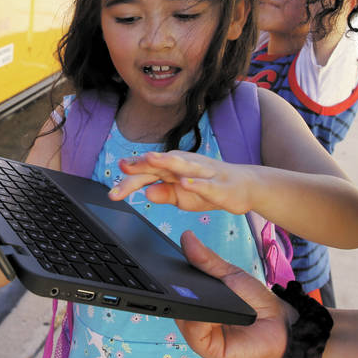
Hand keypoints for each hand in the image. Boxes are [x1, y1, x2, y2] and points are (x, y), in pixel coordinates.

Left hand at [108, 150, 254, 213]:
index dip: (130, 180)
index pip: (148, 174)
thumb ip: (165, 194)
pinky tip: (185, 182)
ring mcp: (203, 172)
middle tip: (123, 166)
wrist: (245, 186)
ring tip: (150, 160)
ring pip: (182, 166)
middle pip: (160, 165)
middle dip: (141, 166)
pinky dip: (196, 183)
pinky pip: (207, 184)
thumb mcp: (183, 197)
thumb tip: (146, 193)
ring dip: (166, 161)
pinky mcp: (220, 184)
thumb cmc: (209, 189)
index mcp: (173, 169)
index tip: (112, 190)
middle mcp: (185, 165)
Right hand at [175, 230, 291, 357]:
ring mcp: (199, 335)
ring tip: (200, 294)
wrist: (282, 325)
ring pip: (181, 317)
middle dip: (175, 288)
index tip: (163, 258)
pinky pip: (194, 333)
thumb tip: (186, 236)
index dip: (168, 275)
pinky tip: (211, 312)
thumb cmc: (257, 302)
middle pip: (174, 302)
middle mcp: (193, 318)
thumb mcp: (230, 274)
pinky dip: (199, 321)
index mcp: (196, 301)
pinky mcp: (208, 349)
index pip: (174, 288)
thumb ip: (206, 259)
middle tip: (178, 274)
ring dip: (189, 304)